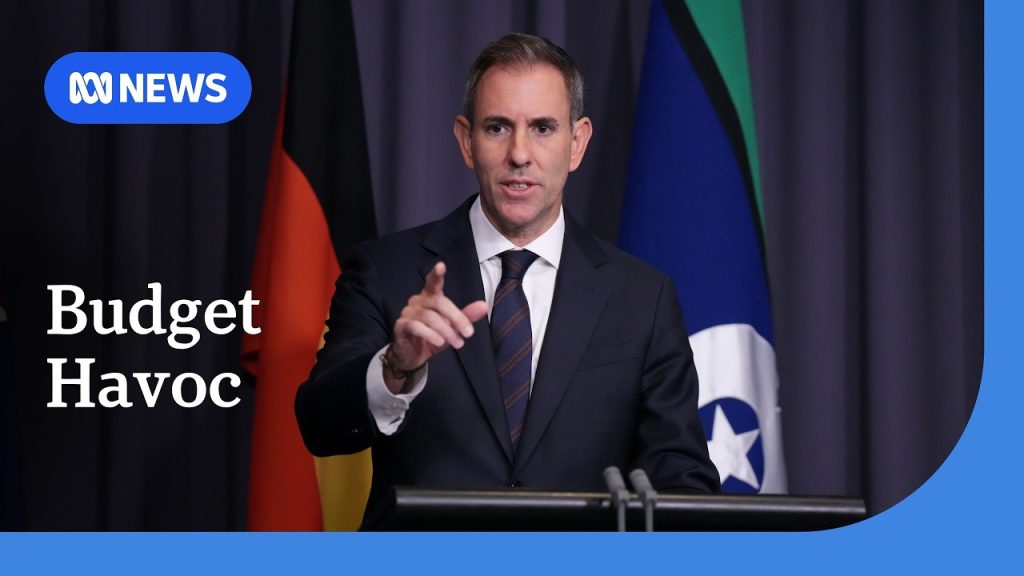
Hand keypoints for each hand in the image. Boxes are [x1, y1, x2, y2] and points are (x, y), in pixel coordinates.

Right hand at [386, 262, 487, 392]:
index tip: (442, 266)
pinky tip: (440, 343)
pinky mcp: (401, 326)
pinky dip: (430, 335)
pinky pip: (416, 327)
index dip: (436, 274)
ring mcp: (407, 313)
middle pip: (438, 302)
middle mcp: (417, 301)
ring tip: (458, 343)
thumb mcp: (453, 328)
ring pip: (429, 316)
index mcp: (430, 297)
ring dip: (446, 331)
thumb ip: (467, 316)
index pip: (432, 282)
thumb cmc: (433, 337)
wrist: (413, 356)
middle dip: (456, 317)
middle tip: (469, 333)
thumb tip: (484, 305)